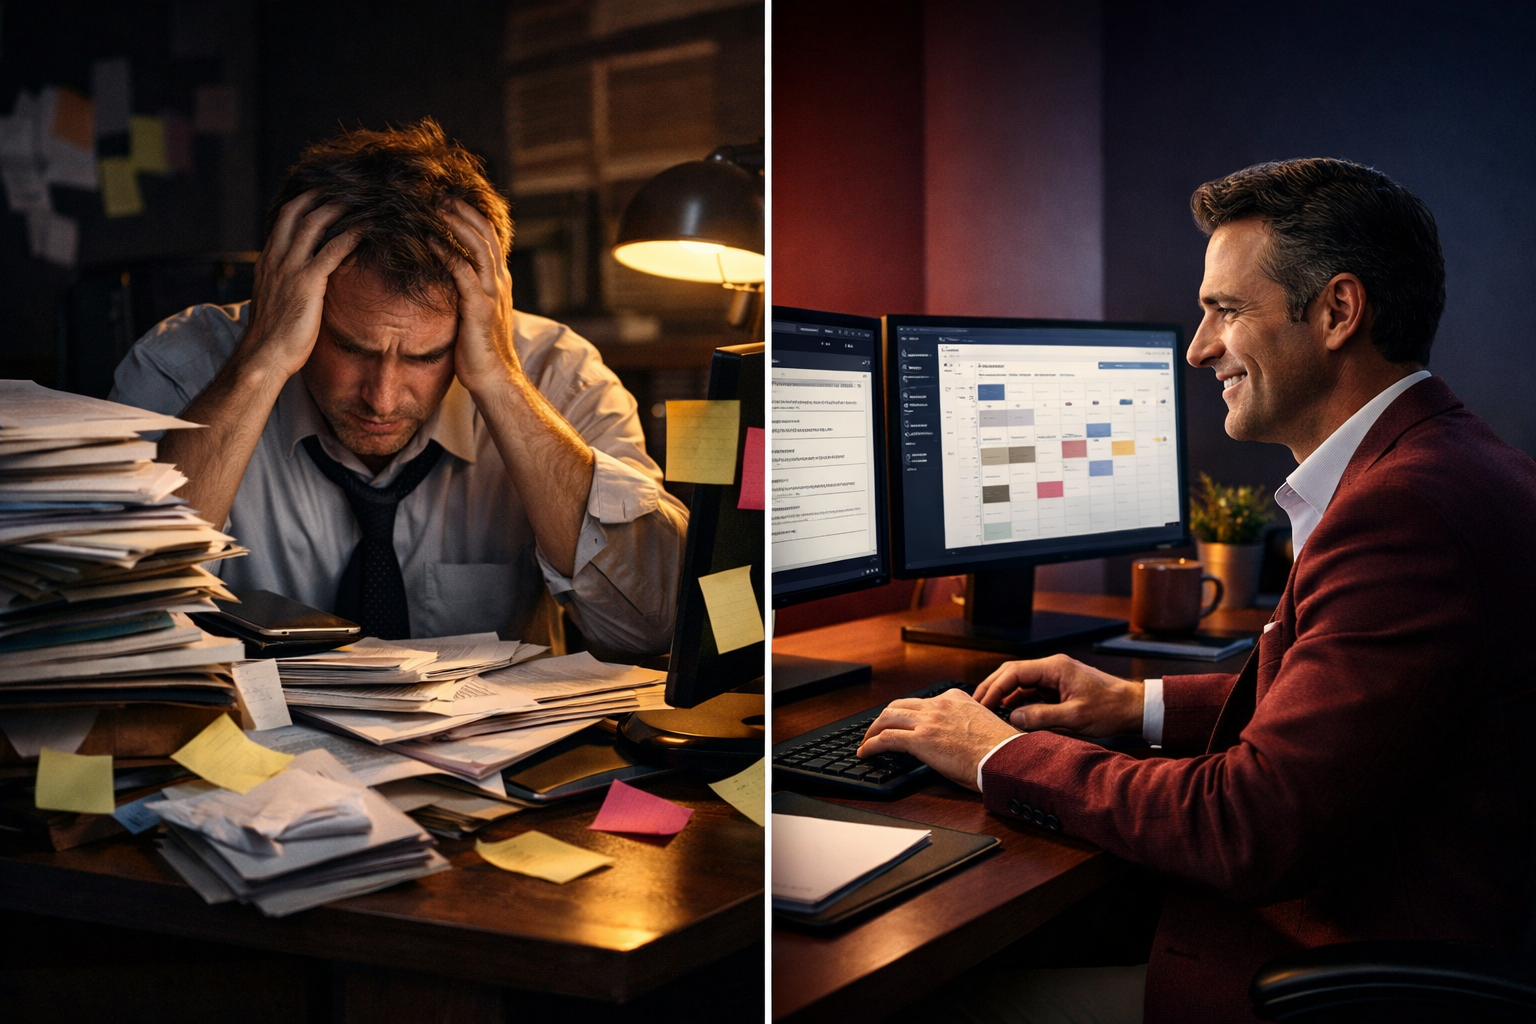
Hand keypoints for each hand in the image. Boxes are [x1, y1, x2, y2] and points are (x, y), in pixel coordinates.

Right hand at [237, 191, 359, 381]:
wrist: (264, 356)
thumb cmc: (274, 335)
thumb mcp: (276, 300)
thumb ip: (286, 283)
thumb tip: (302, 280)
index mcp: (268, 260)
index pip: (284, 218)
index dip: (303, 201)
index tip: (322, 192)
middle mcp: (276, 258)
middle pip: (296, 212)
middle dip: (320, 194)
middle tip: (344, 185)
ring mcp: (290, 269)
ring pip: (313, 224)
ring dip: (337, 208)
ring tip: (359, 198)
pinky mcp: (307, 283)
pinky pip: (332, 251)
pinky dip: (351, 236)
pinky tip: (368, 228)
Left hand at [437, 198, 522, 394]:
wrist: (494, 378)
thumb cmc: (479, 349)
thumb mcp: (475, 312)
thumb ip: (467, 291)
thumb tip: (445, 277)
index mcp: (498, 281)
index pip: (488, 237)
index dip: (470, 214)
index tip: (448, 199)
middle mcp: (499, 281)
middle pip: (485, 233)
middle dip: (462, 209)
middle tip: (439, 192)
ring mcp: (492, 293)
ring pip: (478, 246)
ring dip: (456, 223)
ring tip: (435, 206)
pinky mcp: (480, 307)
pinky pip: (463, 272)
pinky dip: (448, 253)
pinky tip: (430, 240)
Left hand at [856, 689, 1021, 790]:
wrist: (1006, 757)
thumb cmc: (1001, 748)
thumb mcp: (983, 724)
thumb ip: (966, 722)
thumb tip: (960, 736)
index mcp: (956, 698)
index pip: (923, 701)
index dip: (908, 713)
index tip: (904, 723)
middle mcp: (940, 705)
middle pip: (900, 705)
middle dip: (885, 718)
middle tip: (878, 730)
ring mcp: (929, 720)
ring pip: (888, 717)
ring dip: (873, 730)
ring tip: (867, 741)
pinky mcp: (921, 740)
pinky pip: (886, 738)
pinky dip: (871, 744)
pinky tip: (865, 752)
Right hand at [973, 654, 1144, 736]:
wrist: (1133, 708)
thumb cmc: (1110, 709)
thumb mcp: (1074, 717)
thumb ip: (1041, 716)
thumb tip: (1013, 717)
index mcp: (1055, 667)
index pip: (1014, 672)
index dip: (994, 687)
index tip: (982, 704)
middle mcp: (1052, 667)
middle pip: (1012, 672)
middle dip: (993, 688)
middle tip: (976, 705)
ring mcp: (1055, 677)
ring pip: (1020, 682)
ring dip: (1004, 695)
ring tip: (989, 711)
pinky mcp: (1058, 688)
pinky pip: (1031, 691)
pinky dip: (1018, 701)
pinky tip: (1010, 714)